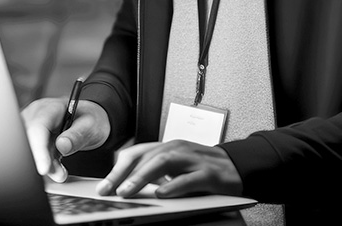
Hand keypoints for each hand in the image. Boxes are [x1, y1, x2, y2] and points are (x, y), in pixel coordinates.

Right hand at [21, 97, 109, 181]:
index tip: (44, 168)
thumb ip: (77, 135)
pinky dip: (44, 165)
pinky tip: (56, 168)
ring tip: (61, 172)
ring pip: (29, 150)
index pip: (38, 127)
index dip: (39, 149)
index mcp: (48, 108)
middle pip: (28, 141)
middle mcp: (35, 116)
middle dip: (42, 161)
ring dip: (45, 165)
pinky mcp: (31, 140)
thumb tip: (62, 146)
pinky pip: (33, 154)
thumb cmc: (87, 119)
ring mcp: (30, 128)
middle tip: (60, 174)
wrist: (86, 121)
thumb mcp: (90, 125)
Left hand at [96, 140, 241, 198]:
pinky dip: (173, 185)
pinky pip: (189, 178)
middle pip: (145, 156)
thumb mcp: (176, 167)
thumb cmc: (202, 168)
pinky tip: (162, 194)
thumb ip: (154, 172)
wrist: (237, 166)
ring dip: (142, 177)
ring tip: (128, 191)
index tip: (103, 186)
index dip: (118, 168)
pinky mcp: (209, 173)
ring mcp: (194, 159)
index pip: (137, 153)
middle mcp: (178, 149)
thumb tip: (125, 185)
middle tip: (108, 190)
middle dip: (123, 173)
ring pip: (163, 163)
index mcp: (167, 147)